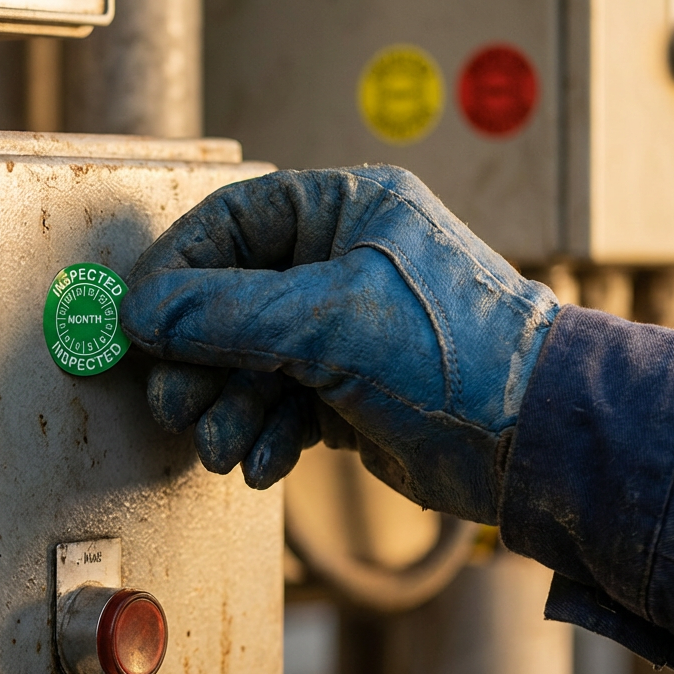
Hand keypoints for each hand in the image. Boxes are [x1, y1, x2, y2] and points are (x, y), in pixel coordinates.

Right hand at [120, 165, 558, 523]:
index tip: (137, 316)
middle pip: (233, 299)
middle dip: (200, 359)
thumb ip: (224, 315)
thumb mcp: (326, 324)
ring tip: (218, 447)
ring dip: (229, 407)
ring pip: (253, 359)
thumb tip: (140, 311)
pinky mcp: (351, 387)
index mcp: (349, 210)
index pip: (234, 222)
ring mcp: (347, 327)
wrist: (535, 445)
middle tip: (172, 400)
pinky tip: (264, 463)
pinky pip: (282, 401)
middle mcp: (345, 260)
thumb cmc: (458, 356)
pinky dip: (266, 434)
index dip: (177, 270)